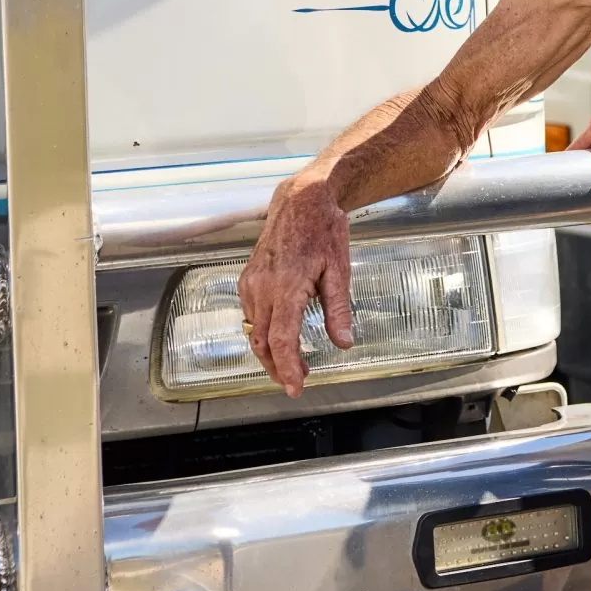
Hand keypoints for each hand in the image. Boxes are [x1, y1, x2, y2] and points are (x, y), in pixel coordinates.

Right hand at [236, 177, 353, 395]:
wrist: (300, 202)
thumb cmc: (323, 231)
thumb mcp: (339, 270)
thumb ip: (338, 309)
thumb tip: (343, 343)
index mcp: (286, 288)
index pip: (281, 340)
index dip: (286, 368)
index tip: (295, 388)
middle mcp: (262, 289)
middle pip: (262, 342)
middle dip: (276, 368)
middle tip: (295, 383)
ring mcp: (251, 284)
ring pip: (254, 331)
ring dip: (270, 352)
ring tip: (293, 364)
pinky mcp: (247, 280)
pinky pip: (251, 315)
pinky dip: (263, 332)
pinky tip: (280, 337)